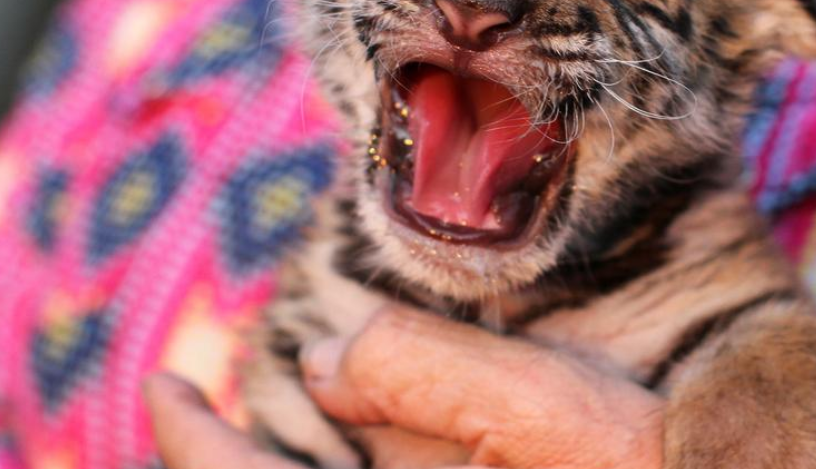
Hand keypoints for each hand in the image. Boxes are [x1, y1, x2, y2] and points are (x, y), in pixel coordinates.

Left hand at [144, 303, 665, 468]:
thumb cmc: (652, 466)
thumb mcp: (545, 410)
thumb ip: (427, 376)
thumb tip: (323, 357)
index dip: (192, 445)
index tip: (164, 385)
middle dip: (232, 457)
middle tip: (187, 400)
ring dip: (293, 458)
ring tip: (271, 408)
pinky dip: (373, 451)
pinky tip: (368, 422)